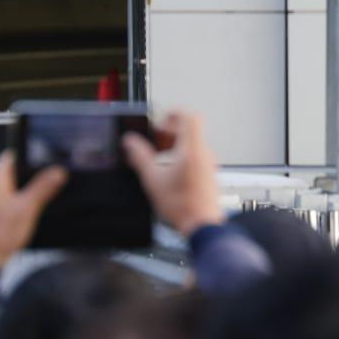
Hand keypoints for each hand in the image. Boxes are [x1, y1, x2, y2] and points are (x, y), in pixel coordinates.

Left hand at [0, 151, 66, 263]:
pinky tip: (34, 207)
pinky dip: (24, 199)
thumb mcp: (27, 208)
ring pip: (14, 185)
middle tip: (51, 173)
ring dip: (28, 186)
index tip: (44, 154)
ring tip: (45, 189)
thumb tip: (57, 171)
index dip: (28, 152)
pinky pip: (13, 198)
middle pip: (14, 170)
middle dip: (32, 171)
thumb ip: (43, 188)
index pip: (10, 155)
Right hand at [122, 111, 224, 236]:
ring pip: (192, 143)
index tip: (160, 121)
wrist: (202, 224)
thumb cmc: (182, 205)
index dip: (173, 114)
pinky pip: (196, 156)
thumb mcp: (152, 178)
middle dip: (169, 132)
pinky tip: (169, 171)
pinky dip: (182, 156)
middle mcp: (204, 153)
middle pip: (189, 129)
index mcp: (192, 149)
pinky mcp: (209, 173)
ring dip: (174, 145)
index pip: (189, 116)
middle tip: (154, 142)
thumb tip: (130, 142)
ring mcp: (209, 163)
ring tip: (158, 157)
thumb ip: (139, 156)